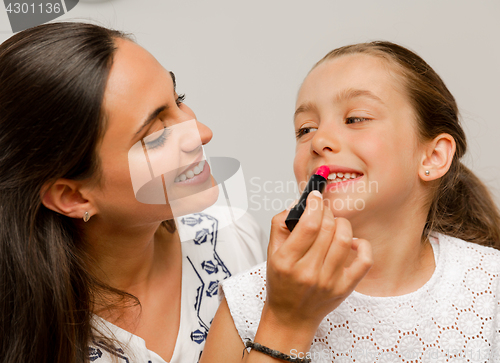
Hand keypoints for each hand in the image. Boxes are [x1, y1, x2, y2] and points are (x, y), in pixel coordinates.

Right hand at [265, 190, 372, 332]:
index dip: (315, 204)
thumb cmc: (281, 283)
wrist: (291, 316)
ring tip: (334, 224)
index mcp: (286, 261)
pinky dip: (362, 245)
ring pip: (345, 239)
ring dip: (341, 224)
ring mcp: (328, 282)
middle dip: (327, 211)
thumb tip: (299, 204)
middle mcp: (308, 272)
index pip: (309, 224)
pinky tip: (351, 242)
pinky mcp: (345, 288)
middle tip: (323, 210)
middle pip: (328, 228)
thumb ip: (281, 225)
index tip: (315, 196)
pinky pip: (364, 260)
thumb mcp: (271, 253)